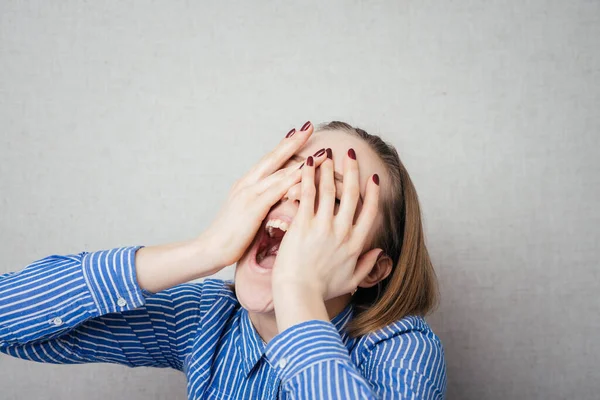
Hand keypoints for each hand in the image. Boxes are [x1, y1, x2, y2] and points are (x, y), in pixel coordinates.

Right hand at [200, 122, 314, 268]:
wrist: (209, 249)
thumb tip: (276, 202)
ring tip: (321, 150)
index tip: (299, 133)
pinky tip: (308, 174)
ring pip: (279, 171)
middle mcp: (247, 184)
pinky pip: (277, 190)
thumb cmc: (230, 237)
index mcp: (246, 185)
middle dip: (293, 142)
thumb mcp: (247, 215)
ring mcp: (249, 193)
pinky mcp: (253, 207)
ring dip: (302, 160)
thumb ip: (261, 205)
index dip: (284, 146)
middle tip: (309, 126)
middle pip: (273, 157)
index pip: (268, 161)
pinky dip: (293, 180)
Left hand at [271, 148, 381, 300]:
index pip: (369, 211)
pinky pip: (307, 195)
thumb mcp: (351, 281)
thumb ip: (367, 265)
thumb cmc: (322, 291)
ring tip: (328, 154)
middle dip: (352, 171)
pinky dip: (307, 177)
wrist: (299, 294)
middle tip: (351, 154)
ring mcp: (323, 226)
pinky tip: (306, 163)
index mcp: (356, 244)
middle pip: (351, 194)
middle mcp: (342, 232)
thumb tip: (379, 252)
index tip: (373, 178)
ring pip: (329, 190)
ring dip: (329, 169)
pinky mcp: (303, 224)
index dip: (373, 193)